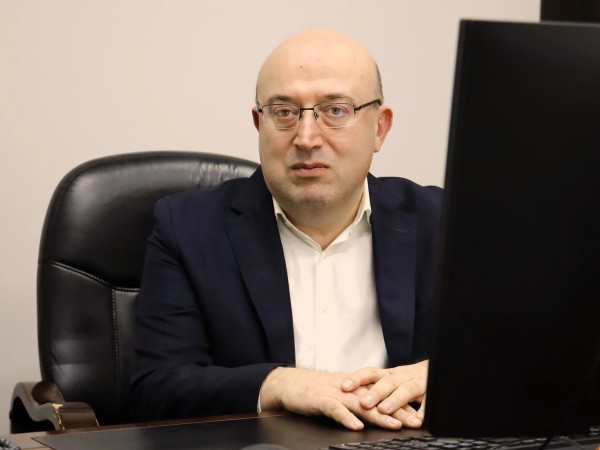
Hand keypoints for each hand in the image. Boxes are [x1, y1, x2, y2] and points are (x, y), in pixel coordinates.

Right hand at [259, 367, 404, 430]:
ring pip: (360, 404)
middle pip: (377, 400)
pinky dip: (346, 418)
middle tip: (415, 421)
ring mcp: (334, 393)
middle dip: (398, 411)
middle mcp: (348, 389)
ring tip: (394, 425)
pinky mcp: (319, 400)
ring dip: (379, 415)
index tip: (419, 415)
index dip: (401, 405)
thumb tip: (378, 412)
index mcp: (355, 388)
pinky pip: (335, 409)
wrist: (288, 383)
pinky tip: (356, 426)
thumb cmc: (314, 391)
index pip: (383, 396)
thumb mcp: (340, 394)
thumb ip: (358, 401)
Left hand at [340, 360, 427, 428]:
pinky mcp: (433, 392)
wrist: (439, 369)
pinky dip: (424, 410)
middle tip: (363, 403)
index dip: (356, 379)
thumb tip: (349, 395)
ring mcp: (418, 384)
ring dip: (395, 400)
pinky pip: (430, 401)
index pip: (370, 373)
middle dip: (375, 393)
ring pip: (406, 390)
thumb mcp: (392, 380)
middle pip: (388, 382)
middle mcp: (402, 377)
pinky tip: (418, 419)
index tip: (343, 387)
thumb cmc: (409, 379)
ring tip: (384, 410)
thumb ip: (375, 387)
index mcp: (390, 374)